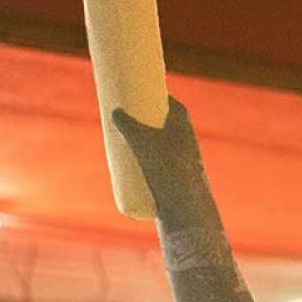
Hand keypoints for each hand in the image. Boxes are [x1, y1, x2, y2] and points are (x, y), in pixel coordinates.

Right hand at [112, 97, 221, 229]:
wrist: (187, 207)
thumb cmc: (166, 169)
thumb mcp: (141, 142)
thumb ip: (126, 124)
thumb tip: (114, 112)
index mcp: (184, 125)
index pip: (173, 104)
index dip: (157, 97)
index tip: (139, 94)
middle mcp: (187, 142)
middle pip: (166, 124)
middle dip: (147, 120)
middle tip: (125, 118)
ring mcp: (183, 162)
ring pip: (164, 146)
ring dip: (147, 142)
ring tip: (125, 141)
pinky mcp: (177, 181)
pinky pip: (162, 166)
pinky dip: (150, 162)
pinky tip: (136, 165)